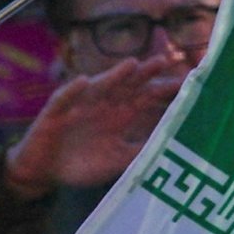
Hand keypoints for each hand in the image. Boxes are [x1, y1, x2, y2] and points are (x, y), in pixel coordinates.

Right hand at [0, 56, 188, 196]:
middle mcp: (102, 106)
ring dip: (114, 75)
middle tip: (164, 61)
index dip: (164, 89)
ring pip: (98, 87)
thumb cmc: (82, 164)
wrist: (44, 172)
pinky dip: (72, 91)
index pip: (146, 98)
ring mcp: (78, 107)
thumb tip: (173, 147)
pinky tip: (83, 81)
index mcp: (120, 116)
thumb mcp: (116, 160)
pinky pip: (63, 99)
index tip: (188, 81)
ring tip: (132, 64)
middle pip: (127, 86)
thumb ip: (140, 152)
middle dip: (144, 74)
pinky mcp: (54, 114)